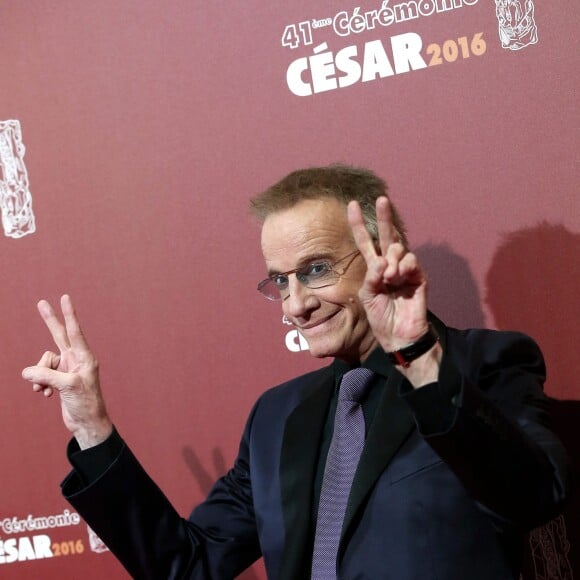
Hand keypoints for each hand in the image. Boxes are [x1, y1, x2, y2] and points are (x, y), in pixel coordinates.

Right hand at [22, 294, 112, 448]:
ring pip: (43, 362)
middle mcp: (76, 359)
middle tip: (41, 302)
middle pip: (58, 335)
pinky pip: (41, 375)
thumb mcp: (67, 387)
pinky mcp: (60, 379)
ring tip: (43, 390)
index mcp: (84, 357)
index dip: (68, 314)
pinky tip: (44, 395)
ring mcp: (67, 369)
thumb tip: (27, 372)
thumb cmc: (85, 403)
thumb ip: (46, 376)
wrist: (86, 422)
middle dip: (49, 320)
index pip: (74, 331)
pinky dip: (39, 384)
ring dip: (38, 376)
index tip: (65, 297)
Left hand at [348, 197, 440, 384]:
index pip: (366, 242)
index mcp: (374, 268)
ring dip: (391, 260)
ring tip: (388, 278)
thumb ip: (371, 277)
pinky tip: (398, 276)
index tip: (352, 205)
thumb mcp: (368, 296)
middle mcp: (390, 265)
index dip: (359, 224)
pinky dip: (403, 266)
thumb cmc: (381, 317)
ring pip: (398, 248)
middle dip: (384, 217)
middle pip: (387, 235)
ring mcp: (405, 270)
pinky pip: (411, 261)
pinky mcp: (419, 277)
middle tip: (382, 199)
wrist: (398, 335)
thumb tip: (381, 261)